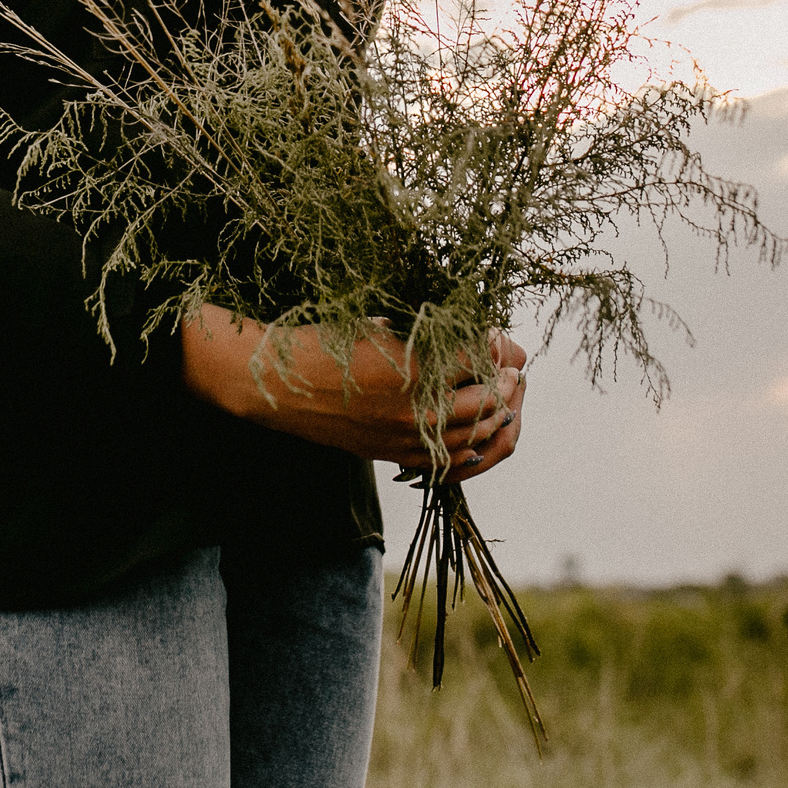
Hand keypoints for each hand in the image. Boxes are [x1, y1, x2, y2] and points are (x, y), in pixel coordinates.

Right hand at [179, 305, 526, 481]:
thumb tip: (477, 334)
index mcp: (413, 368)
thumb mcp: (380, 324)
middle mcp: (415, 410)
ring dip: (498, 416)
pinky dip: (474, 448)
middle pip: (489, 401)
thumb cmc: (324, 342)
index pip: (480, 357)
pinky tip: (481, 432)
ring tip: (505, 396)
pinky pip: (449, 463)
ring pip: (475, 438)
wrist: (275, 385)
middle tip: (512, 366)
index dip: (497, 344)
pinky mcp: (393, 456)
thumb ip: (429, 331)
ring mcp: (405, 440)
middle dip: (508, 381)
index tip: (498, 334)